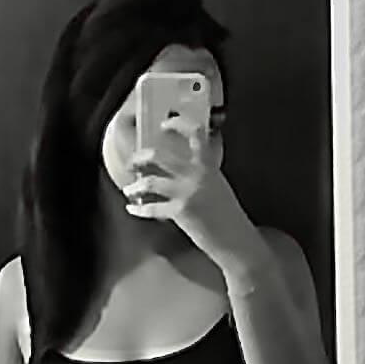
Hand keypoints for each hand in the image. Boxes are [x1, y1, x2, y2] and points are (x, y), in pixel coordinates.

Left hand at [122, 115, 246, 265]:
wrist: (236, 239)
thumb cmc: (227, 214)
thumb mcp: (218, 184)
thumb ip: (203, 171)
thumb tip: (185, 164)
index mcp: (208, 165)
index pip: (196, 134)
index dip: (178, 124)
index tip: (164, 125)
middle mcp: (197, 174)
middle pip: (160, 156)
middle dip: (140, 158)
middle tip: (133, 163)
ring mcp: (187, 193)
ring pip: (150, 182)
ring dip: (135, 186)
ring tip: (128, 189)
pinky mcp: (180, 212)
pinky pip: (151, 208)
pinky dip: (138, 209)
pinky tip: (132, 208)